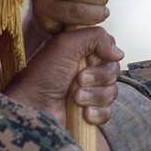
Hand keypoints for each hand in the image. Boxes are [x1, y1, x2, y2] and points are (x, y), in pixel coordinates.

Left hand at [5, 27, 122, 126]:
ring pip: (112, 92)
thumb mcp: (66, 44)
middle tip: (78, 80)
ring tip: (75, 98)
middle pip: (114, 71)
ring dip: (94, 96)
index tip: (86, 60)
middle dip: (98, 77)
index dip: (102, 58)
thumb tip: (119, 53)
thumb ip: (96, 37)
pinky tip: (82, 113)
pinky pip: (107, 113)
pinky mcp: (88, 113)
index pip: (109, 52)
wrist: (32, 107)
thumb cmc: (43, 74)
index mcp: (81, 53)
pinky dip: (96, 113)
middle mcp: (86, 71)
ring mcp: (88, 93)